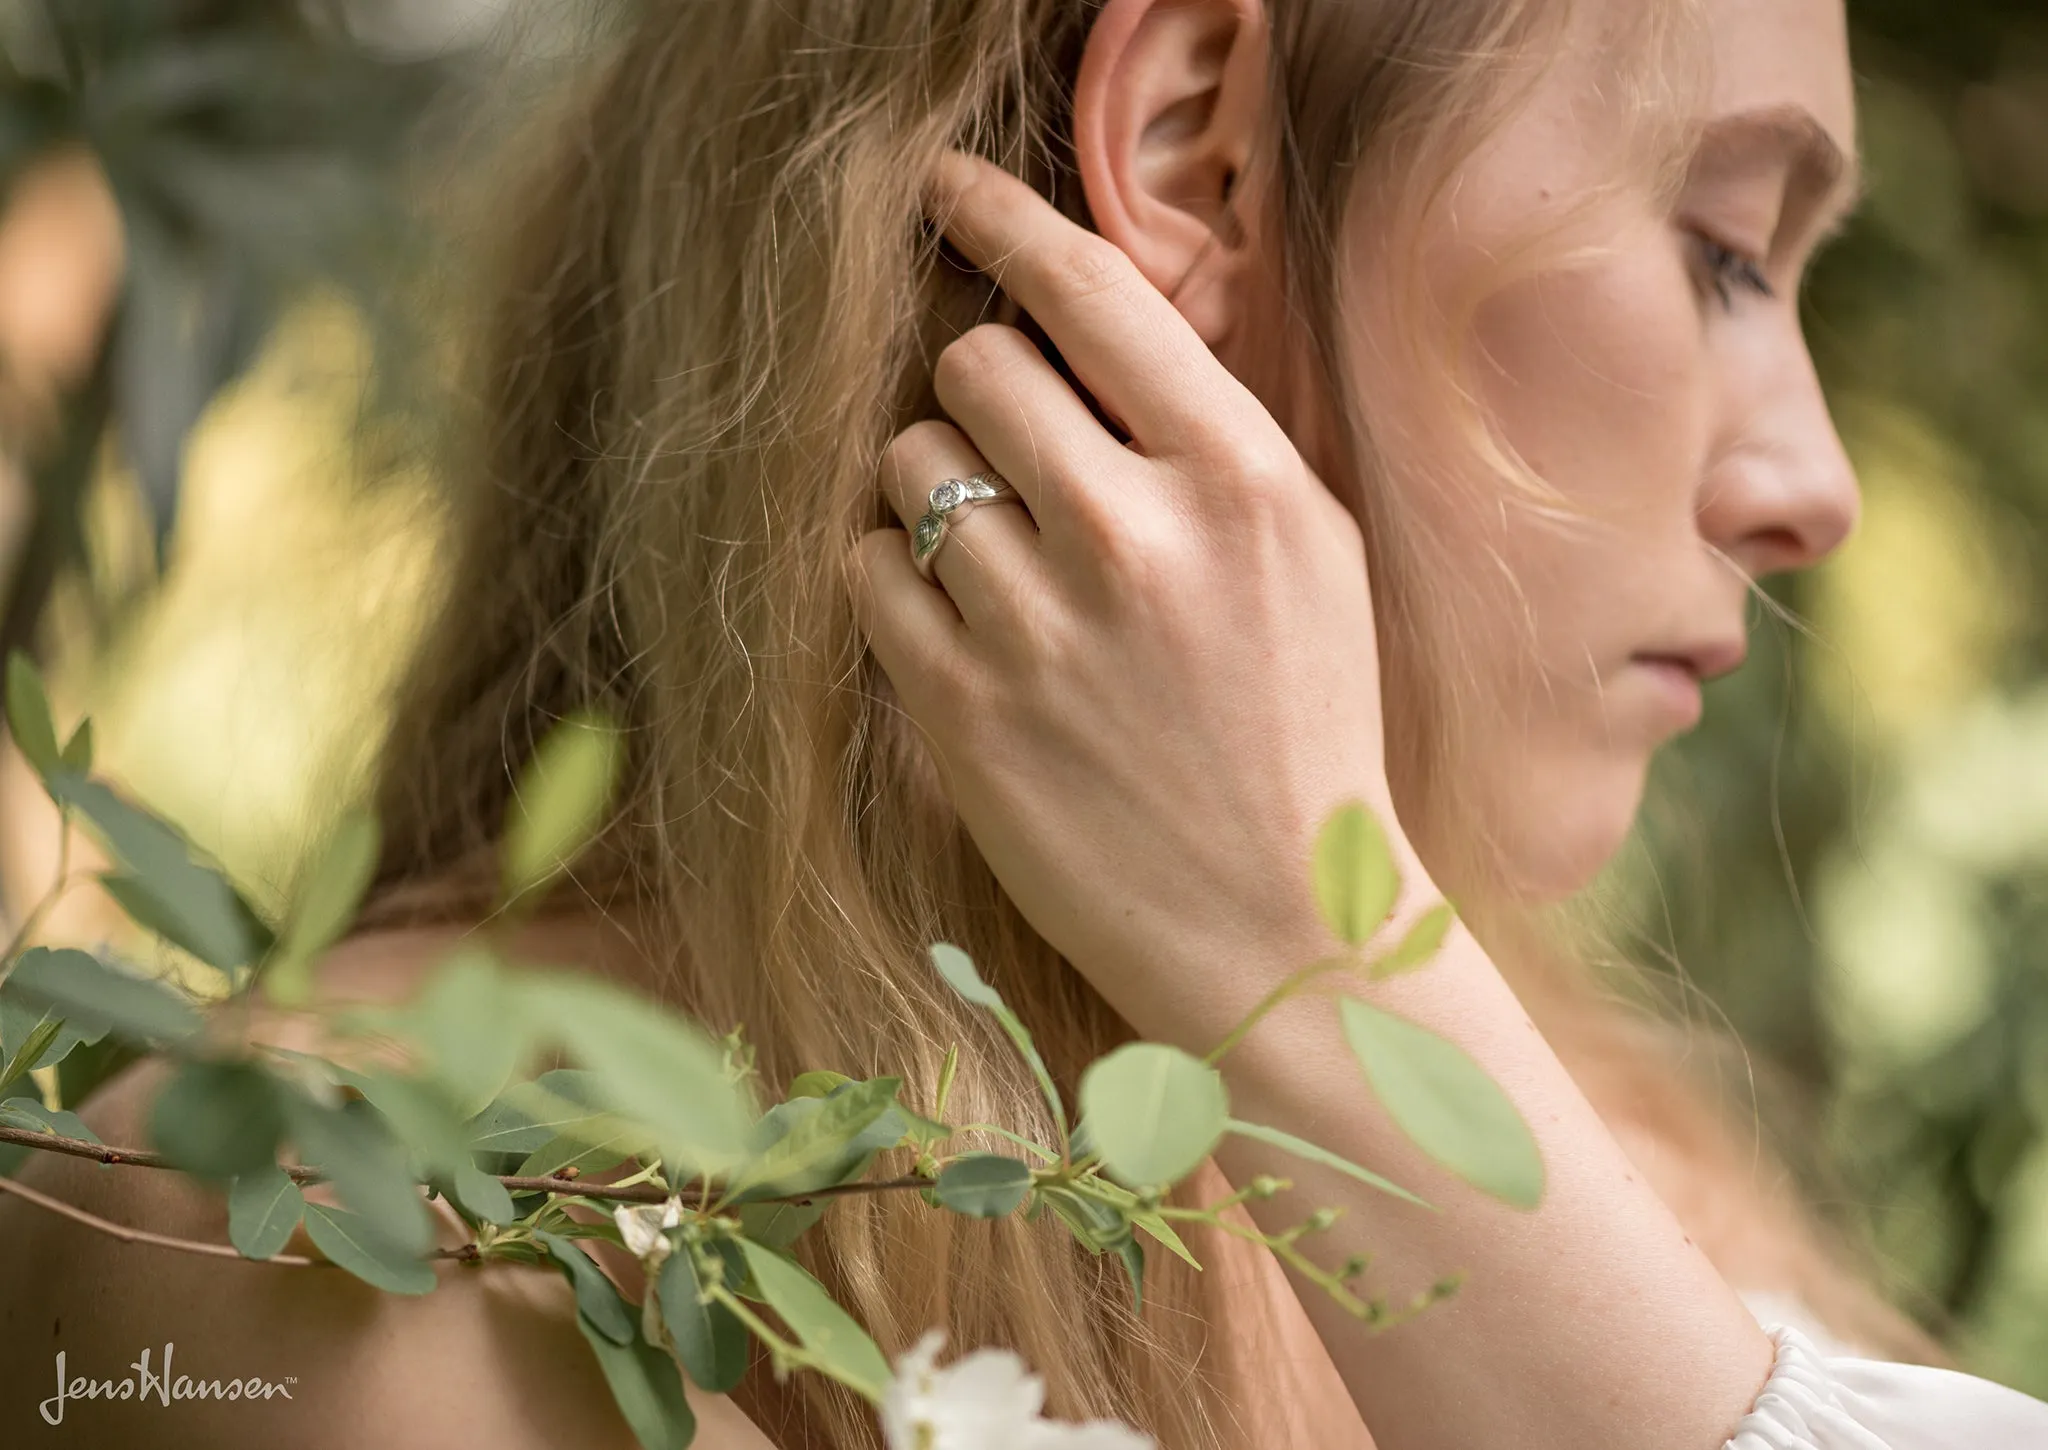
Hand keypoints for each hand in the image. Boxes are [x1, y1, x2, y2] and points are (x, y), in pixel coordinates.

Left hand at [851, 151, 1398, 1044]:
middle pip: (972, 367)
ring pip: (906, 465)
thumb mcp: (1313, 559)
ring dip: (931, 490)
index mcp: (1245, 483)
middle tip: (1009, 456)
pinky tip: (956, 623)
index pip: (1095, 295)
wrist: (1284, 927)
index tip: (946, 187)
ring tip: (994, 561)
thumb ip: (1211, 441)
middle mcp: (1139, 537)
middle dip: (975, 394)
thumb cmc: (1305, 732)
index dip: (1002, 219)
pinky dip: (892, 576)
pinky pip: (865, 569)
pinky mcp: (961, 712)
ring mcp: (1041, 628)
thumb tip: (1090, 332)